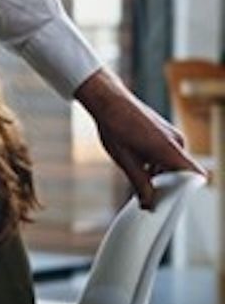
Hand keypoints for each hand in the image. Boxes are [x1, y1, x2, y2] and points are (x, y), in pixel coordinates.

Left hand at [77, 70, 204, 208]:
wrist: (108, 99)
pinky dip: (159, 162)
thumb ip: (140, 185)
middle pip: (185, 172)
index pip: (196, 176)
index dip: (189, 191)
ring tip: (141, 177)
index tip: (174, 201)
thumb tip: (148, 204)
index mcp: (170, 150)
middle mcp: (177, 142)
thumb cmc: (115, 126)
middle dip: (171, 185)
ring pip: (175, 163)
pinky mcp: (166, 132)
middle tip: (152, 194)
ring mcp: (173, 135)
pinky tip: (140, 164)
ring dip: (162, 173)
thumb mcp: (126, 162)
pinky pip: (169, 153)